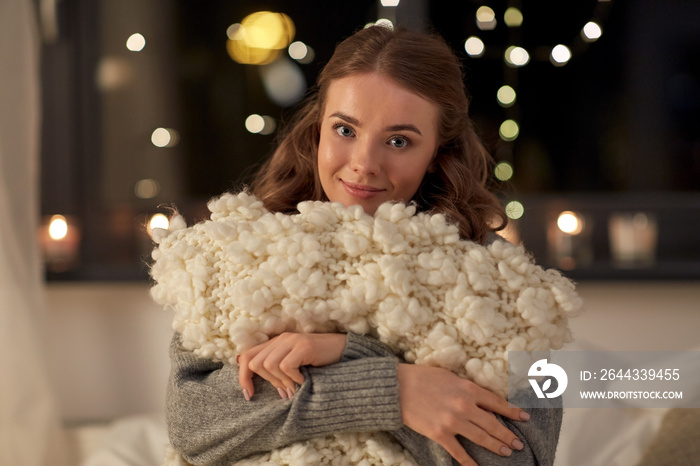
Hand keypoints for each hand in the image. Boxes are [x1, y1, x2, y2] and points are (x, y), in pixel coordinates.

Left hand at [237, 332, 345, 399]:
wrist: (344, 350)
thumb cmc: (319, 362)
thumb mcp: (294, 367)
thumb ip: (277, 371)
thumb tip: (258, 388)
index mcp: (275, 343)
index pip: (246, 357)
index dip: (243, 377)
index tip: (249, 395)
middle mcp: (281, 339)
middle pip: (255, 363)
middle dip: (267, 381)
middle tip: (284, 391)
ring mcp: (292, 341)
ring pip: (269, 364)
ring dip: (281, 381)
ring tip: (295, 387)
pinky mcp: (304, 346)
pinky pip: (286, 366)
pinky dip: (293, 378)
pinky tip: (304, 380)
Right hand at [397, 364, 529, 465]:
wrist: (397, 387)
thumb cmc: (422, 377)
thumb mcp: (450, 375)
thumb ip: (466, 386)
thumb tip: (479, 396)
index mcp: (468, 389)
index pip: (497, 403)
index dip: (513, 412)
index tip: (524, 417)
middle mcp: (465, 406)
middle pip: (493, 424)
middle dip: (507, 435)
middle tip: (518, 444)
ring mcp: (453, 422)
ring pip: (481, 438)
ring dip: (496, 446)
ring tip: (506, 452)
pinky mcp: (440, 434)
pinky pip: (459, 452)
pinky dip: (469, 462)